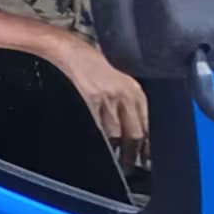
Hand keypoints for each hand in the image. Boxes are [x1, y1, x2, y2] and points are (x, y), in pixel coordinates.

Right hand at [43, 32, 149, 165]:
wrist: (64, 48)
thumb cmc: (88, 59)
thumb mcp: (117, 74)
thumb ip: (126, 97)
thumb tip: (131, 121)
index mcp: (134, 89)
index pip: (148, 123)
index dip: (149, 144)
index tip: (148, 156)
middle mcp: (124, 95)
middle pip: (135, 133)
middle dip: (134, 153)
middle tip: (133, 165)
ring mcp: (106, 100)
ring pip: (116, 134)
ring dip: (117, 151)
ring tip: (117, 162)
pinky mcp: (88, 102)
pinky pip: (97, 127)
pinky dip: (100, 140)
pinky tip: (100, 148)